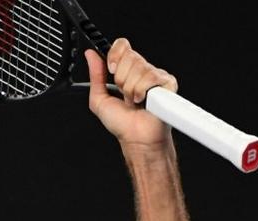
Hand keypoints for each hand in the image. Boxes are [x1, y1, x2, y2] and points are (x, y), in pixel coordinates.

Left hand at [85, 39, 176, 154]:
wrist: (136, 138)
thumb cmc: (121, 123)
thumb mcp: (99, 98)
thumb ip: (95, 75)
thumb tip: (90, 54)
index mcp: (127, 70)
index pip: (123, 46)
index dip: (116, 54)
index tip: (111, 69)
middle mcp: (142, 70)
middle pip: (129, 56)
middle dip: (121, 79)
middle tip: (124, 94)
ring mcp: (156, 76)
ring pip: (139, 68)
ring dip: (131, 89)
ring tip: (134, 101)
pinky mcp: (168, 83)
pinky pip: (151, 77)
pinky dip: (143, 92)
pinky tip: (144, 101)